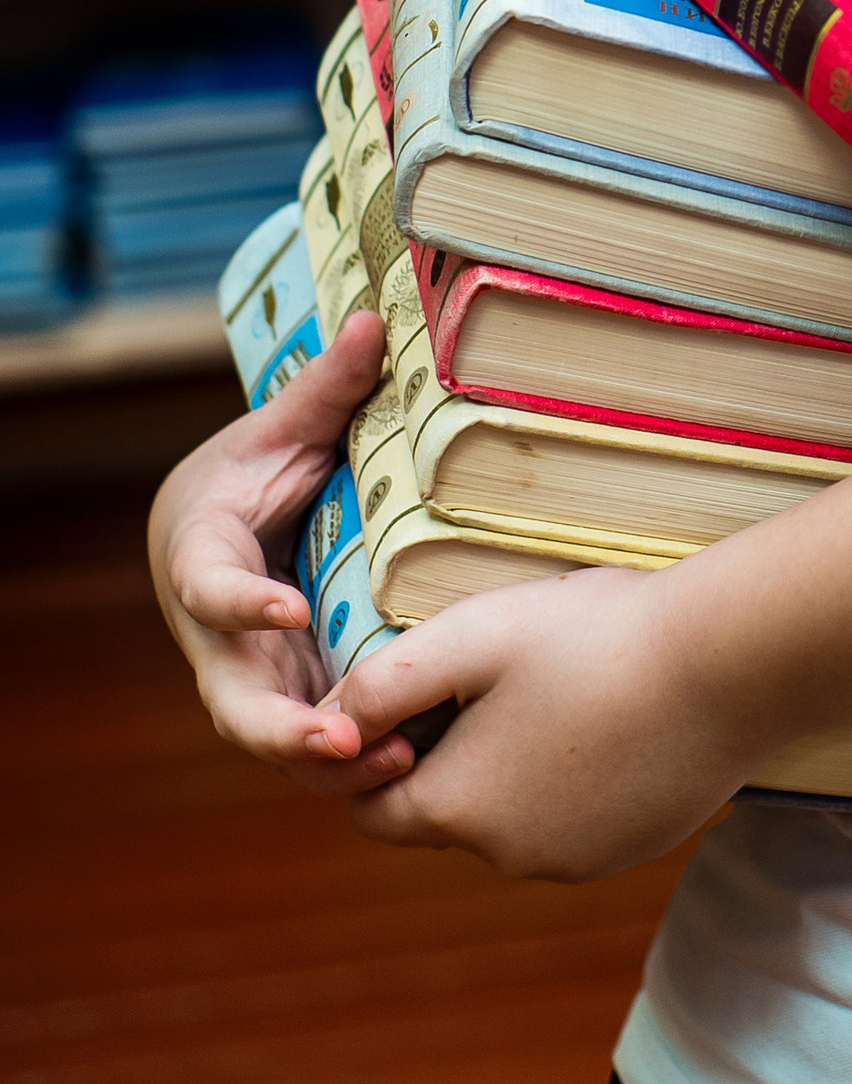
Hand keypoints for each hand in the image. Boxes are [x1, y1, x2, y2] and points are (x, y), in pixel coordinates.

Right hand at [147, 311, 412, 795]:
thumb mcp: (281, 427)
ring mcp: (256, 673)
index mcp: (202, 558)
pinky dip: (358, 760)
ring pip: (277, 739)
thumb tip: (376, 317)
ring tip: (396, 765)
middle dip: (282, 730)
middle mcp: (220, 635)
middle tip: (337, 740)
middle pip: (234, 700)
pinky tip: (417, 762)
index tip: (286, 606)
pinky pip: (319, 739)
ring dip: (329, 762)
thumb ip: (326, 387)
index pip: (211, 588)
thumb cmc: (253, 470)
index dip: (244, 603)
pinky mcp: (296, 695)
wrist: (235, 523)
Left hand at [335, 559, 753, 882]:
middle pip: (446, 815)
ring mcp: (576, 861)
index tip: (425, 694)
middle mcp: (508, 857)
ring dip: (518, 770)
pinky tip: (614, 718)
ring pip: (513, 820)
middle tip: (501, 679)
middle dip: (455, 756)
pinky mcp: (631, 849)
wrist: (730, 663)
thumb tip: (330, 724)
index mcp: (457, 810)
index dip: (382, 753)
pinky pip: (575, 822)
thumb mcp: (472, 635)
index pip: (372, 810)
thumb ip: (383, 683)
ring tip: (565, 690)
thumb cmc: (595, 637)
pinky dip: (578, 783)